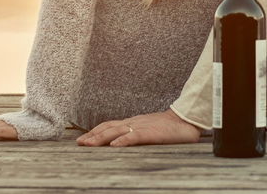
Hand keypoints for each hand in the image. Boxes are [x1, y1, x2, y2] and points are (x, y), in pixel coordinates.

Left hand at [78, 109, 201, 146]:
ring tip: (89, 144)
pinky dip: (123, 140)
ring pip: (117, 131)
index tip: (82, 139)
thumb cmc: (169, 129)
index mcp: (133, 123)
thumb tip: (120, 144)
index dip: (95, 132)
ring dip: (101, 138)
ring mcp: (142, 127)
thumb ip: (135, 136)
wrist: (187, 121)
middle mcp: (134, 123)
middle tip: (79, 143)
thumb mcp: (148, 132)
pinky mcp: (152, 132)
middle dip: (92, 136)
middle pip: (109, 127)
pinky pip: (135, 136)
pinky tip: (115, 145)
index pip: (109, 125)